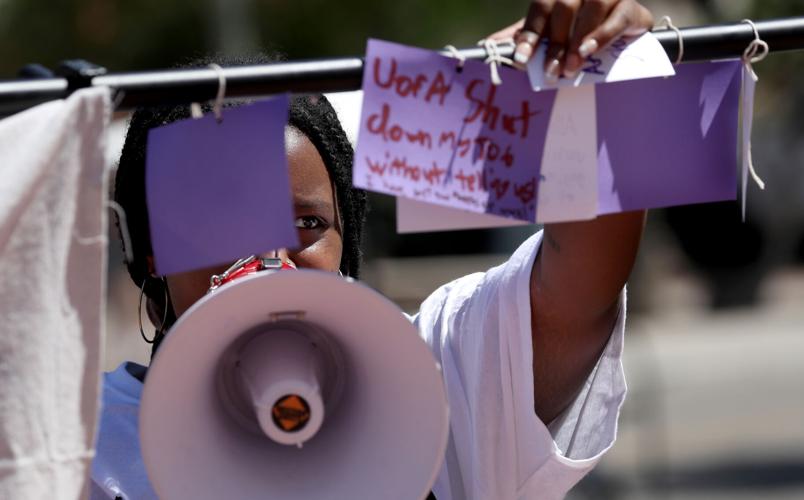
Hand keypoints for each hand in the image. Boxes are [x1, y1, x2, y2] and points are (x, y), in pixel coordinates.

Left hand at [490, 0, 652, 81]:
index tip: (522, 60)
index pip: (541, 6)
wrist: (623, 35)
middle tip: (550, 72)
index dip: (530, 33)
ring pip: (593, 7)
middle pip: (565, 7)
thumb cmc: (578, 33)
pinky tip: (590, 51)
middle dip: (556, 43)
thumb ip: (522, 37)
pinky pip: (619, 16)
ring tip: (570, 67)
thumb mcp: (548, 34)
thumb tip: (487, 45)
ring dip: (579, 40)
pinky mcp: (631, 7)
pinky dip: (603, 35)